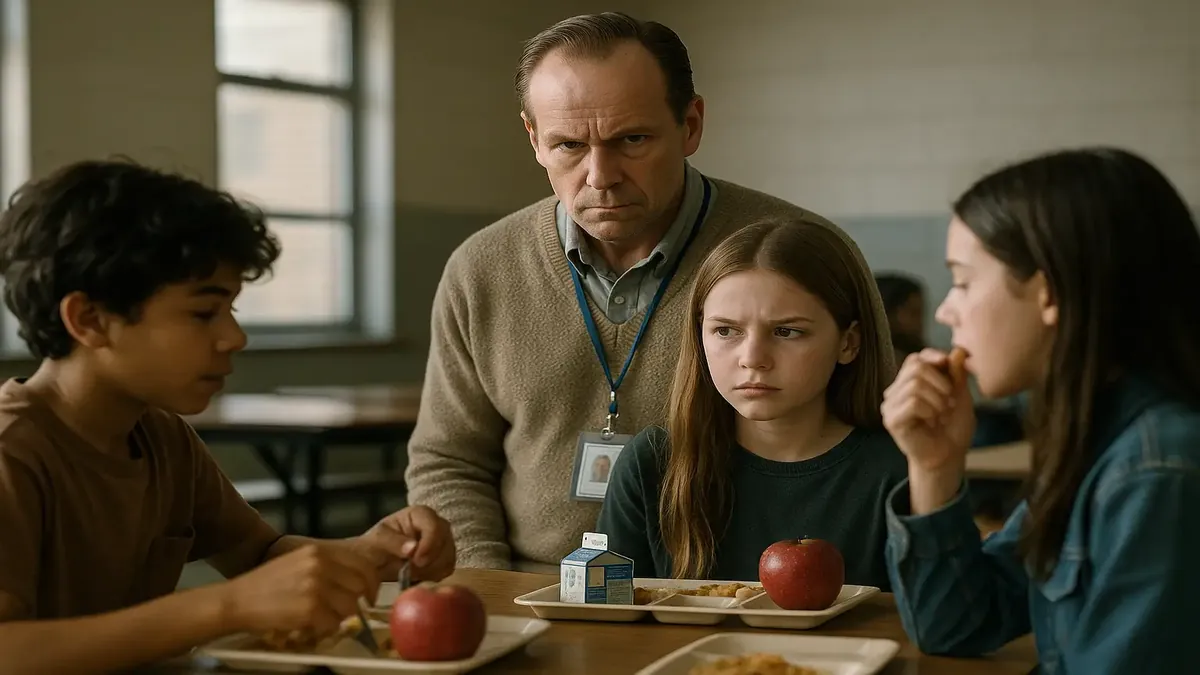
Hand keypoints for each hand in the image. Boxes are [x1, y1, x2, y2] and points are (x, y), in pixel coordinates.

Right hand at [219, 544, 379, 639]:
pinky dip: (326, 628)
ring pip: (350, 606)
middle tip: (352, 610)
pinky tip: (311, 624)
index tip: (370, 594)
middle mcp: (321, 565)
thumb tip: (358, 580)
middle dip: (359, 601)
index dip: (372, 581)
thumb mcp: (300, 562)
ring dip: (341, 616)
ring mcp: (317, 586)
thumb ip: (328, 566)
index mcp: (320, 551)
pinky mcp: (310, 609)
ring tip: (323, 617)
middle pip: (361, 585)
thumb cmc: (267, 584)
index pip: (363, 563)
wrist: (237, 600)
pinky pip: (334, 623)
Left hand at [350, 505, 455, 581]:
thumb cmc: (375, 546)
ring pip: (448, 557)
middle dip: (430, 560)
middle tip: (412, 570)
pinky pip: (447, 569)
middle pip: (445, 542)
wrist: (376, 562)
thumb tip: (413, 548)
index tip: (417, 560)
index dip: (429, 544)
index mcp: (420, 514)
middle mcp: (436, 525)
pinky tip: (419, 577)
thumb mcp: (377, 540)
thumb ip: (393, 542)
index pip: (434, 526)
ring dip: (431, 570)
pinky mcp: (444, 559)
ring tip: (411, 573)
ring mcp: (442, 542)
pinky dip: (434, 576)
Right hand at [882, 348, 975, 473]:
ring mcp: (890, 405)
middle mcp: (896, 391)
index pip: (915, 359)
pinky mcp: (891, 420)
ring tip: (942, 413)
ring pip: (915, 384)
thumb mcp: (960, 395)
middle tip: (950, 401)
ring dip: (937, 399)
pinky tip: (932, 421)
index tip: (950, 367)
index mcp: (909, 383)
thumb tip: (958, 351)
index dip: (934, 358)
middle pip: (915, 366)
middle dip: (941, 382)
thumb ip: (956, 374)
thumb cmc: (953, 427)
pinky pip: (913, 402)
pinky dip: (930, 410)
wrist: (949, 456)